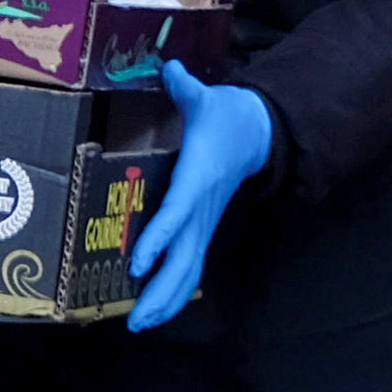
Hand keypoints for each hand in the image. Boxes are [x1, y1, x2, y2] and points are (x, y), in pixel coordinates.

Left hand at [124, 61, 273, 334]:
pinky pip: (189, 266)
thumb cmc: (225, 117)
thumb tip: (170, 68)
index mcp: (198, 179)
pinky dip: (173, 290)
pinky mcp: (203, 228)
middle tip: (134, 319)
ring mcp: (203, 224)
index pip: (177, 213)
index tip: (138, 262)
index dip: (158, 237)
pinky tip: (154, 309)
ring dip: (165, 300)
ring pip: (188, 271)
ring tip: (139, 324)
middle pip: (184, 259)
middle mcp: (201, 210)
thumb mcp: (206, 99)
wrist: (257, 133)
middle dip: (161, 291)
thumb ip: (185, 88)